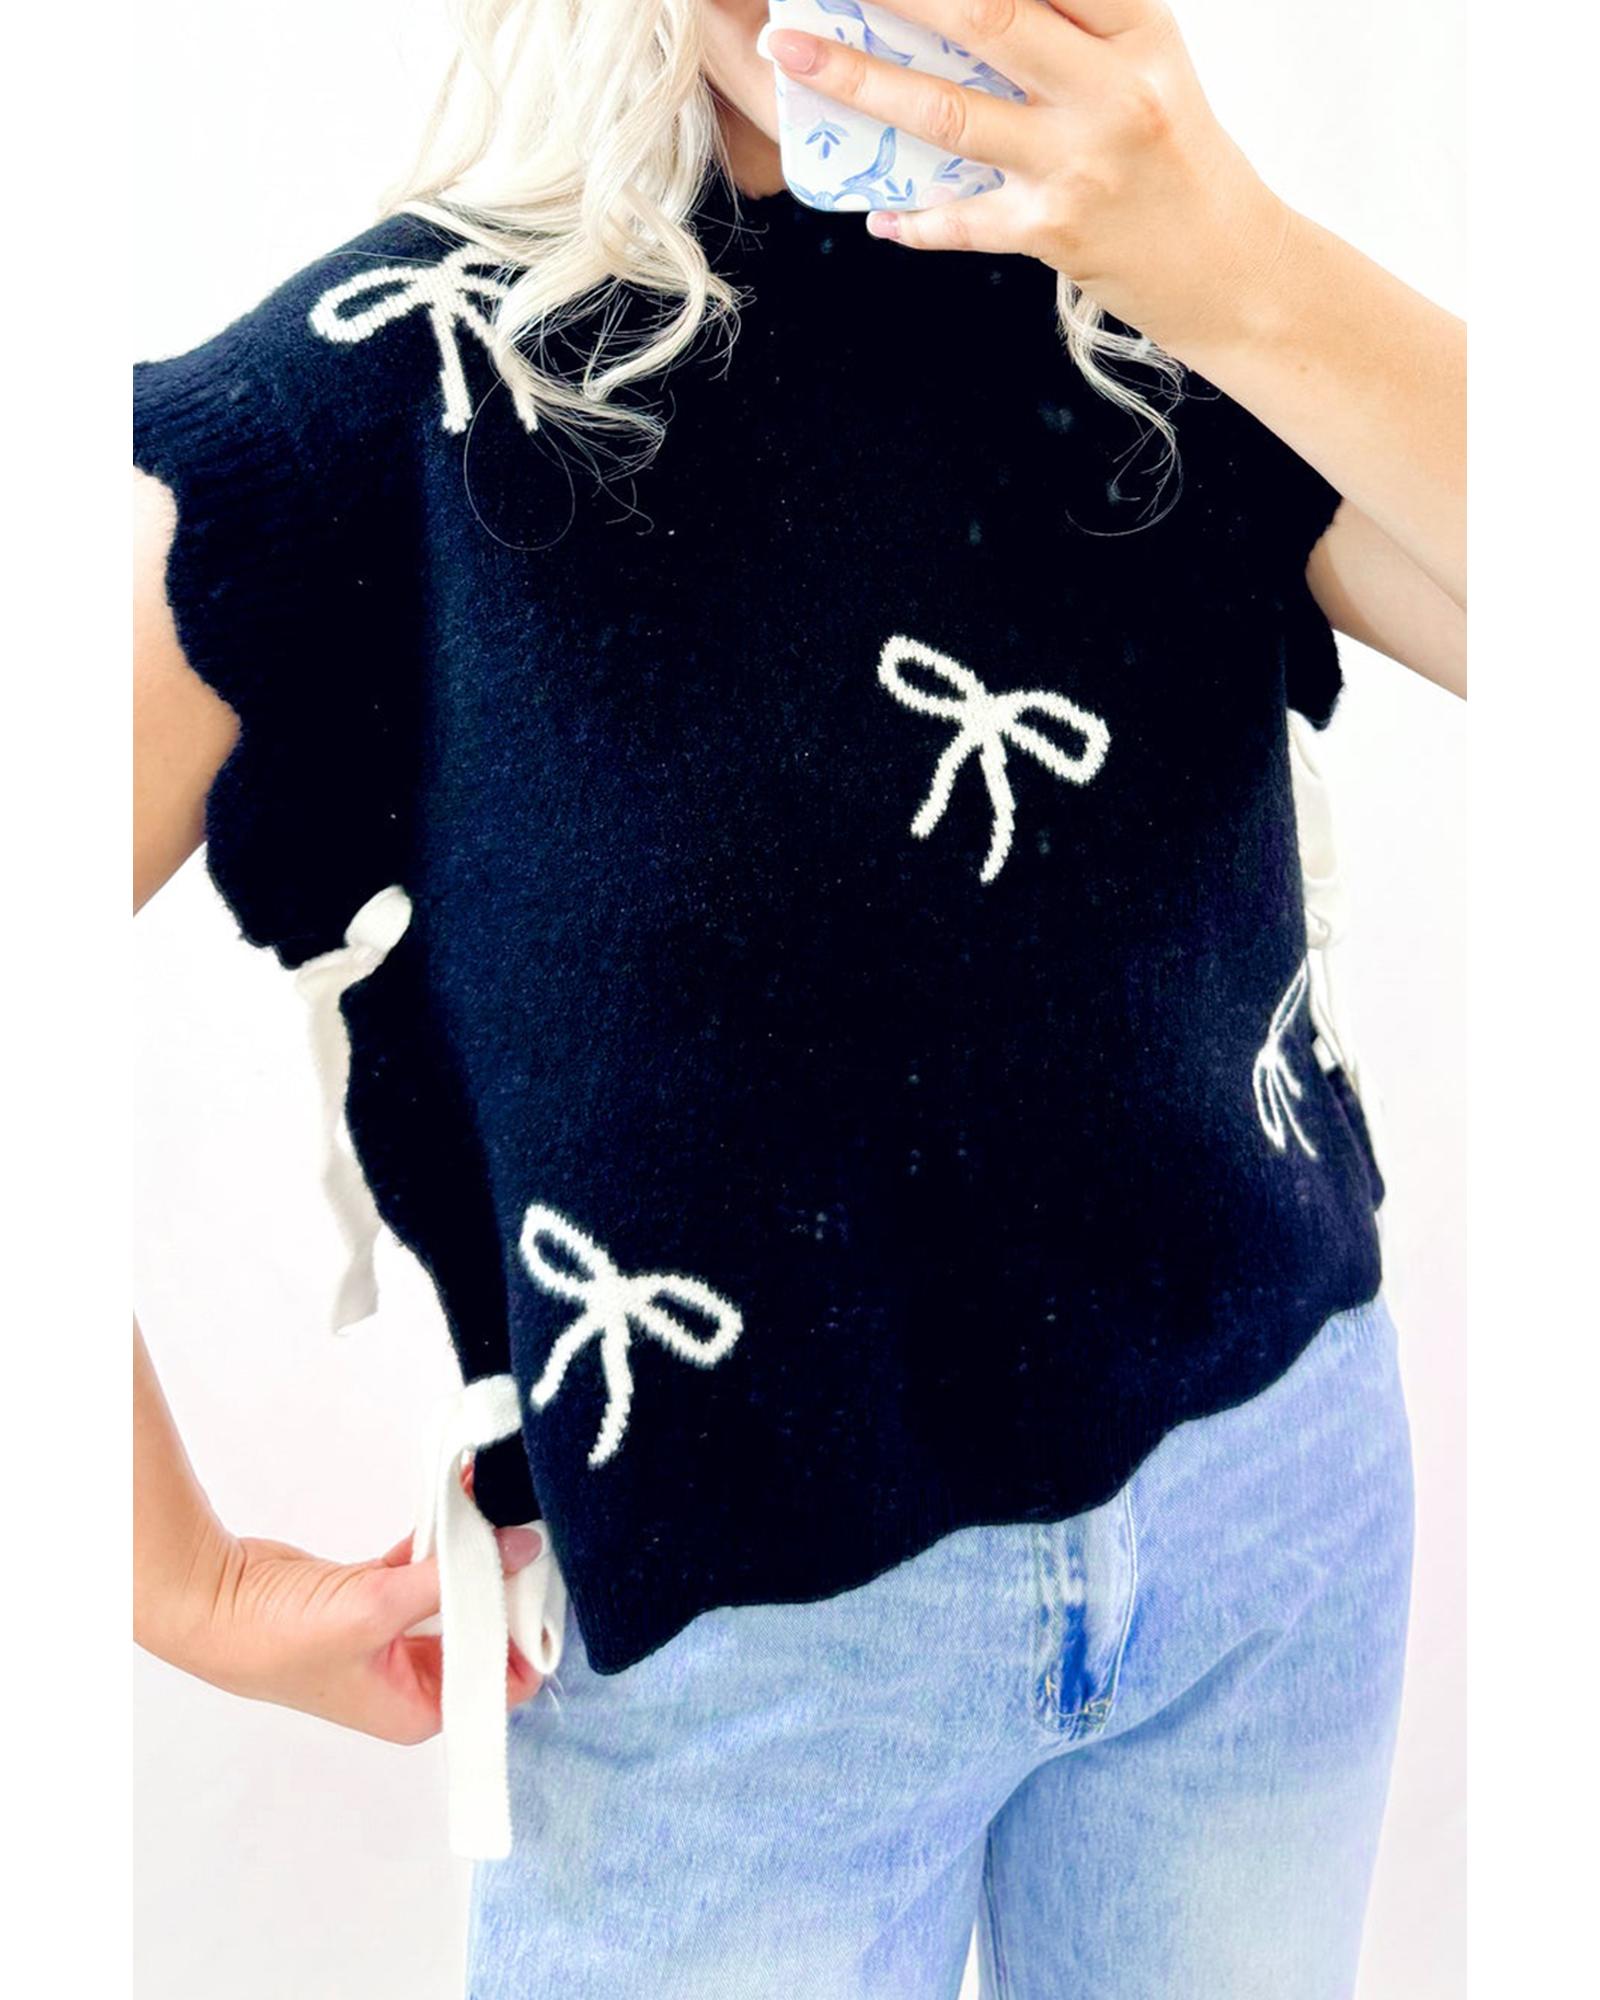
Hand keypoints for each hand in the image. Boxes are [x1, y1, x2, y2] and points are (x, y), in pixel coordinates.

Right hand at [174, 1504, 544, 1746]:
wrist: (212, 1605)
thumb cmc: (284, 1637)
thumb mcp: (376, 1611)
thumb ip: (452, 1580)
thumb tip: (521, 1549)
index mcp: (418, 1709)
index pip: (502, 1680)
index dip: (529, 1634)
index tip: (550, 1579)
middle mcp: (411, 1679)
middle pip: (484, 1630)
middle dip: (507, 1581)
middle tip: (537, 1528)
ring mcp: (390, 1635)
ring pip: (453, 1591)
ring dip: (476, 1550)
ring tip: (505, 1501)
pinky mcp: (372, 1595)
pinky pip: (423, 1566)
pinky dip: (442, 1537)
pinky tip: (465, 1498)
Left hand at [763, 0, 1289, 357]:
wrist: (1231, 269)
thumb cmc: (1176, 157)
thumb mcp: (1146, 64)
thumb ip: (1076, 20)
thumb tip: (965, 9)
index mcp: (1137, 29)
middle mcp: (1109, 88)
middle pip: (984, 16)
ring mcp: (1078, 163)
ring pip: (949, 112)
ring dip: (859, 81)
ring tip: (793, 53)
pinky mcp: (1054, 233)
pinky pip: (962, 220)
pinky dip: (914, 219)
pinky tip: (875, 214)